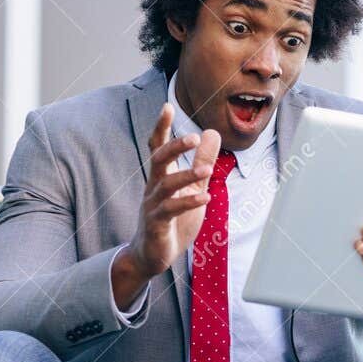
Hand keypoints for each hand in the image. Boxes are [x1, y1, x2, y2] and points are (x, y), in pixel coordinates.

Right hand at [115, 103, 221, 297]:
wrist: (151, 255)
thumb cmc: (172, 220)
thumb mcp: (192, 188)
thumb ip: (201, 162)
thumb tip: (211, 133)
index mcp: (161, 177)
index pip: (158, 147)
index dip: (161, 127)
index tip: (167, 106)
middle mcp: (153, 187)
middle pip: (158, 160)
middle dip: (174, 147)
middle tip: (193, 137)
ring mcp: (153, 206)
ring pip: (165, 186)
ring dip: (186, 176)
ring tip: (206, 170)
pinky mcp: (157, 226)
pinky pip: (170, 211)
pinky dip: (187, 203)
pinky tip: (205, 198)